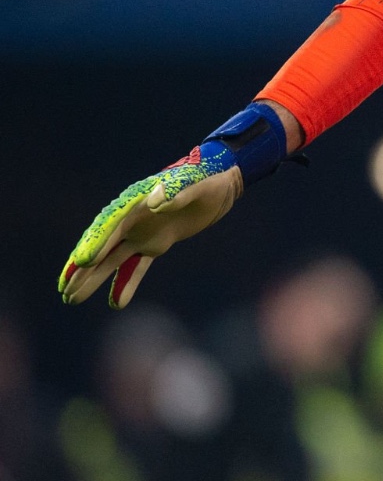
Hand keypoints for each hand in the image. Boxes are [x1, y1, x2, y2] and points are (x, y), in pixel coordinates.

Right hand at [58, 101, 290, 307]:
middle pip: (102, 244)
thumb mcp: (196, 182)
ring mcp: (141, 231)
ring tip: (71, 300)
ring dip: (93, 278)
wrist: (220, 181)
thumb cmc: (207, 177)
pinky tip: (116, 304)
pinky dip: (126, 283)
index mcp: (138, 200)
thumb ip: (176, 191)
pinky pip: (135, 266)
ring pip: (111, 258)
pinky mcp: (154, 243)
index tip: (83, 261)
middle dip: (82, 267)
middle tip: (63, 288)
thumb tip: (154, 201)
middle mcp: (133, 218)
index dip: (97, 242)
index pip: (111, 223)